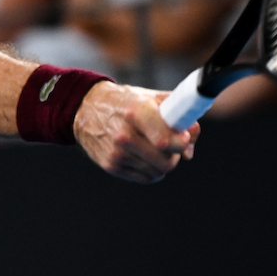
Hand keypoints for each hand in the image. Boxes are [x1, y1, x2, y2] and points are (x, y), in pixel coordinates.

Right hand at [73, 81, 198, 182]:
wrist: (86, 108)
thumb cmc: (127, 102)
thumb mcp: (152, 98)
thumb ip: (179, 116)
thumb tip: (190, 146)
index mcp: (136, 112)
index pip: (166, 141)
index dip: (182, 143)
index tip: (184, 139)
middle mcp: (124, 134)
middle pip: (166, 162)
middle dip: (175, 155)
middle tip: (171, 145)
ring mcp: (116, 152)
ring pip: (157, 172)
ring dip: (163, 163)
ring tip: (156, 149)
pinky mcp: (110, 165)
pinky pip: (145, 177)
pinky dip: (150, 170)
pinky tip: (145, 156)